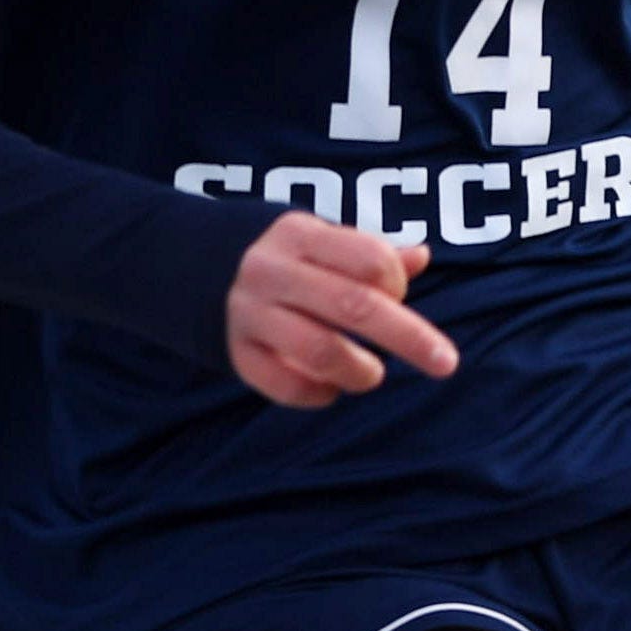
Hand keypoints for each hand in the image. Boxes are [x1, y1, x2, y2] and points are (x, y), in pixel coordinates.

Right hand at [226, 210, 459, 409]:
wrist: (185, 267)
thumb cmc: (280, 258)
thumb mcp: (318, 240)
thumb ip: (369, 252)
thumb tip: (422, 256)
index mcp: (300, 235)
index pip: (369, 259)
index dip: (397, 284)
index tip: (396, 296)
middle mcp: (273, 271)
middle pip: (354, 306)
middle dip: (410, 338)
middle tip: (445, 363)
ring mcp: (250, 314)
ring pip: (321, 350)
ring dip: (361, 371)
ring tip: (373, 374)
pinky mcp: (236, 354)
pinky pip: (286, 386)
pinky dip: (320, 395)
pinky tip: (331, 389)